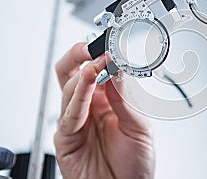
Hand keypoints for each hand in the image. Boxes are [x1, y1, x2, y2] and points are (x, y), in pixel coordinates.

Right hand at [54, 43, 154, 178]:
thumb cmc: (135, 162)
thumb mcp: (139, 126)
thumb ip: (127, 98)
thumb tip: (118, 67)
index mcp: (108, 99)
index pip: (98, 68)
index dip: (102, 54)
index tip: (113, 44)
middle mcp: (90, 105)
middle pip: (72, 71)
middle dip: (79, 53)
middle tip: (92, 45)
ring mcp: (77, 119)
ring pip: (68, 87)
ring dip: (83, 73)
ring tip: (96, 64)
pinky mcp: (66, 138)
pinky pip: (68, 114)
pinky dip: (77, 96)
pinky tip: (87, 82)